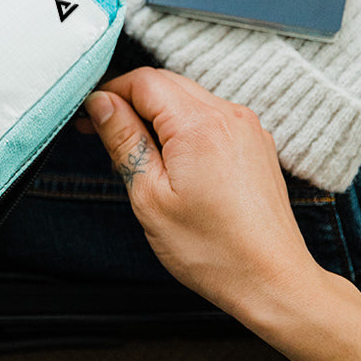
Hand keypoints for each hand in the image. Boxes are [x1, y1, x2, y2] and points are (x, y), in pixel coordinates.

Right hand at [83, 67, 321, 318]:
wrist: (271, 279)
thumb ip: (124, 140)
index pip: (143, 81)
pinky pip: (210, 115)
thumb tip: (101, 104)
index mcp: (198, 126)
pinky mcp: (255, 143)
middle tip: (102, 131)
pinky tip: (169, 158)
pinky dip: (182, 125)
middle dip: (129, 100)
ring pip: (188, 97)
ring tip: (135, 151)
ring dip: (156, 113)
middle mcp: (228, 116)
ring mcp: (247, 128)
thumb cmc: (211, 248)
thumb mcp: (149, 195)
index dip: (109, 93)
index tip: (89, 117)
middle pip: (166, 83)